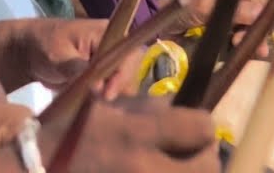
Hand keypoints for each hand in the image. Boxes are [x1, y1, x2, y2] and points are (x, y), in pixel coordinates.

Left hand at [16, 19, 144, 99]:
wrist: (27, 53)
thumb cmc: (43, 45)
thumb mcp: (58, 55)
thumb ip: (79, 69)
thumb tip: (98, 86)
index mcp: (108, 34)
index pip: (127, 56)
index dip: (122, 76)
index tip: (107, 95)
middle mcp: (114, 49)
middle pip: (129, 73)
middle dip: (117, 91)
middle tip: (98, 106)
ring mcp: (109, 65)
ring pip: (122, 86)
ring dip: (110, 99)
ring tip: (91, 108)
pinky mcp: (102, 79)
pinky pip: (110, 93)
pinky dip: (102, 103)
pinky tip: (90, 110)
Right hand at [40, 96, 219, 172]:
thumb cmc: (65, 139)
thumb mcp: (105, 109)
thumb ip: (148, 107)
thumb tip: (179, 108)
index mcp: (136, 135)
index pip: (203, 128)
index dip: (201, 128)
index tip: (190, 132)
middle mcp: (143, 170)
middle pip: (208, 167)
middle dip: (203, 160)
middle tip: (189, 159)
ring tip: (171, 170)